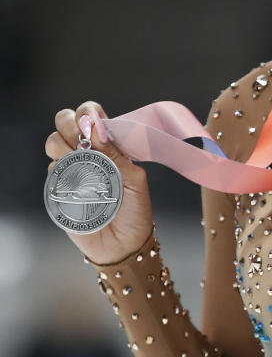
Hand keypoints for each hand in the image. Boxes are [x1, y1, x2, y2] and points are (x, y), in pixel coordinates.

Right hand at [45, 101, 153, 264]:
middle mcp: (88, 154)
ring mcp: (72, 169)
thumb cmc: (135, 211)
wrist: (123, 244)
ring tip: (80, 161)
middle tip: (82, 139)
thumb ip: (119, 156)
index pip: (92, 116)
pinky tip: (74, 179)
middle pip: (65, 123)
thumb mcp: (135, 180)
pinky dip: (60, 169)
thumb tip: (98, 133)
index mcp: (109, 146)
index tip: (93, 121)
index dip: (88, 112)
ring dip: (63, 145)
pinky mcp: (59, 188)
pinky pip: (52, 169)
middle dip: (70, 123)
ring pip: (53, 142)